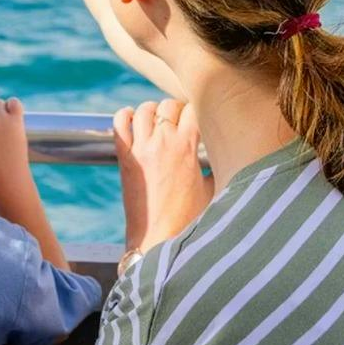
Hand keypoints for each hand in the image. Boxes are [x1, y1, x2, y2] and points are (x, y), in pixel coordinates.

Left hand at [115, 99, 213, 255]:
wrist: (158, 238)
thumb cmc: (189, 219)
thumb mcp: (212, 189)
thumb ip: (216, 164)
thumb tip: (224, 152)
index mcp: (186, 147)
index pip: (194, 109)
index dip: (200, 110)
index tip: (202, 119)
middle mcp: (162, 142)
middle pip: (169, 105)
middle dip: (178, 109)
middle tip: (183, 122)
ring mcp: (140, 148)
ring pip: (144, 110)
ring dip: (154, 110)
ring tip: (160, 119)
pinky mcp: (124, 157)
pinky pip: (119, 123)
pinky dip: (125, 115)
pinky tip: (133, 118)